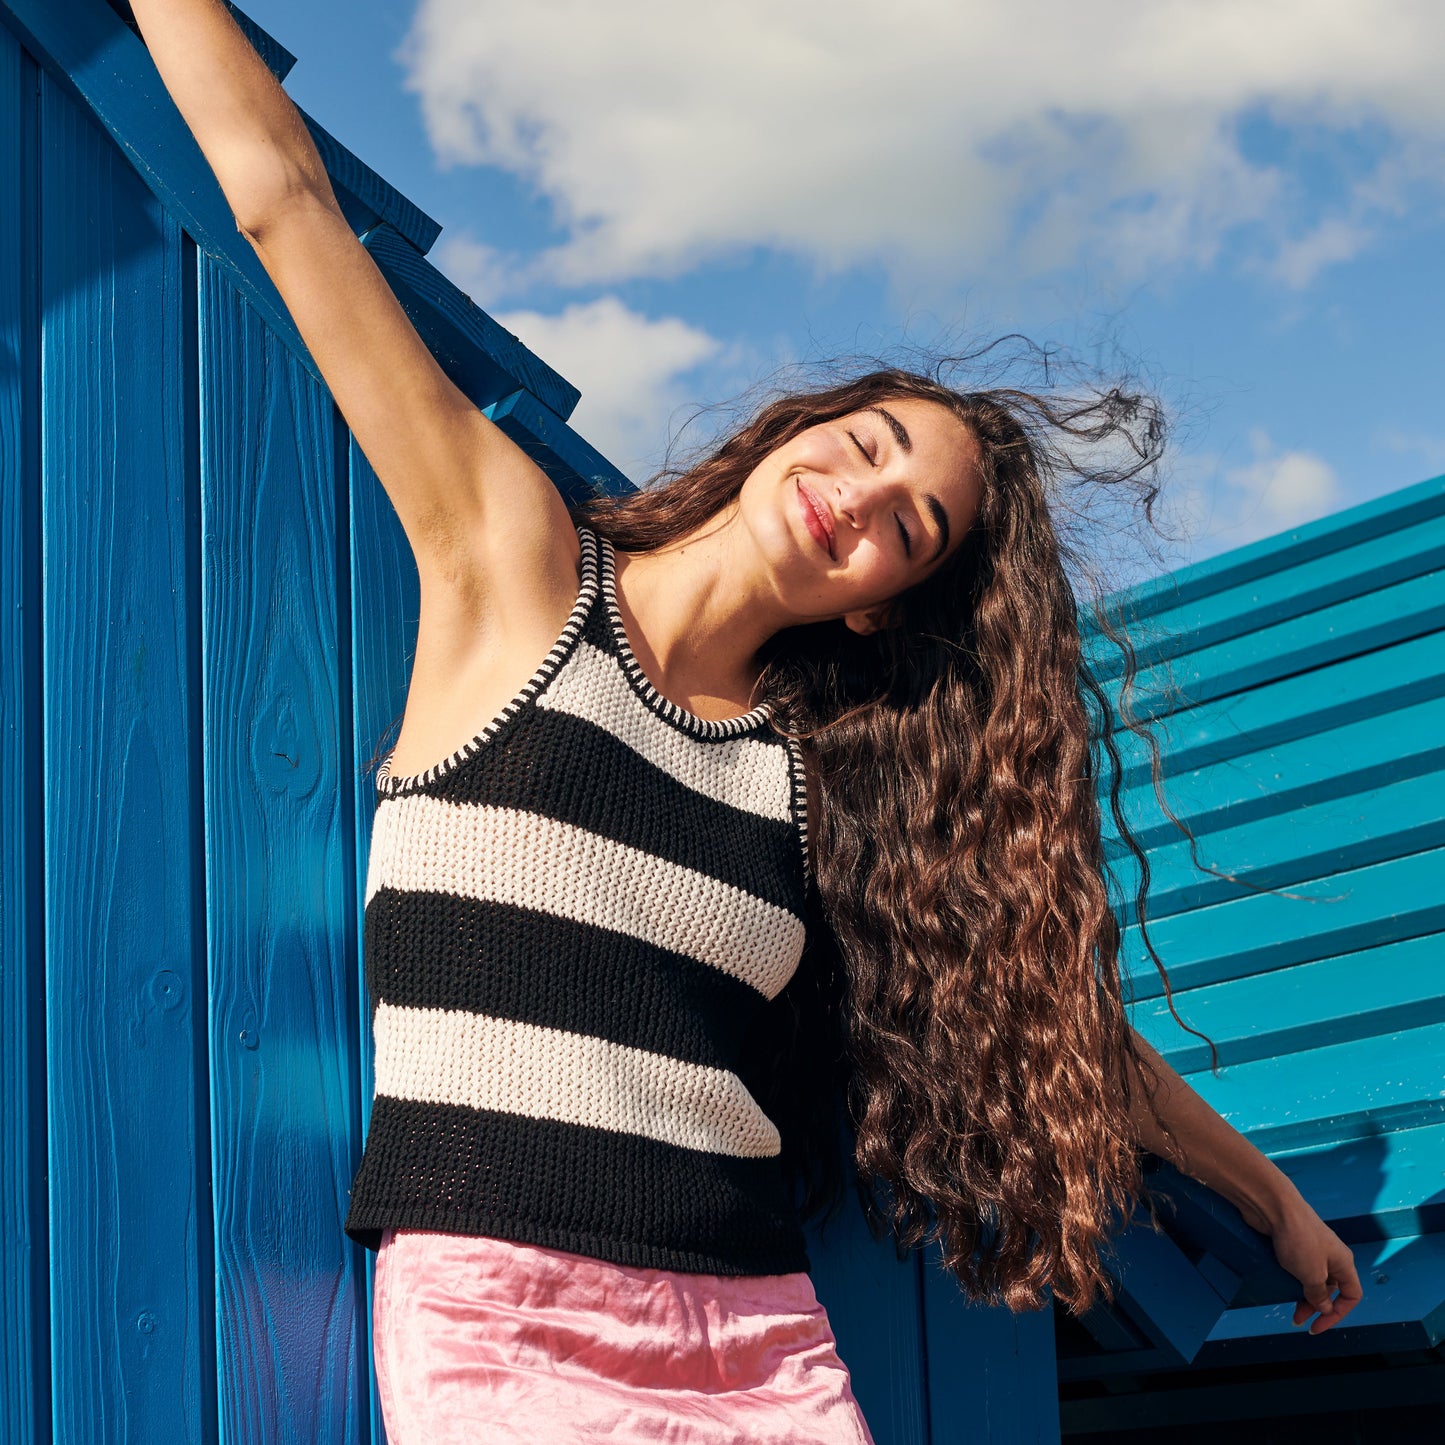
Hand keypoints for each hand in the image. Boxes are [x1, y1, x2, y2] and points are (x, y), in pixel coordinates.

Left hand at [1249, 1191, 1363, 1334]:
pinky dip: (1292, 1280)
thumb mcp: (1312, 1274)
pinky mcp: (1292, 1242)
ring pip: (1313, 1278)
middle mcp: (1331, 1255)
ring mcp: (1311, 1247)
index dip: (1338, 1314)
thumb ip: (1319, 1295)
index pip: (1351, 1295)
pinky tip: (1281, 1286)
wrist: (1273, 1206)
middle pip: (1330, 1289)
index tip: (1318, 1326)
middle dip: (1316, 1307)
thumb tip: (1325, 1308)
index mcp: (1344, 1262)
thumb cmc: (1298, 1239)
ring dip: (1303, 1295)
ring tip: (1289, 1307)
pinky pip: (1297, 1267)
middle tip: (1297, 1319)